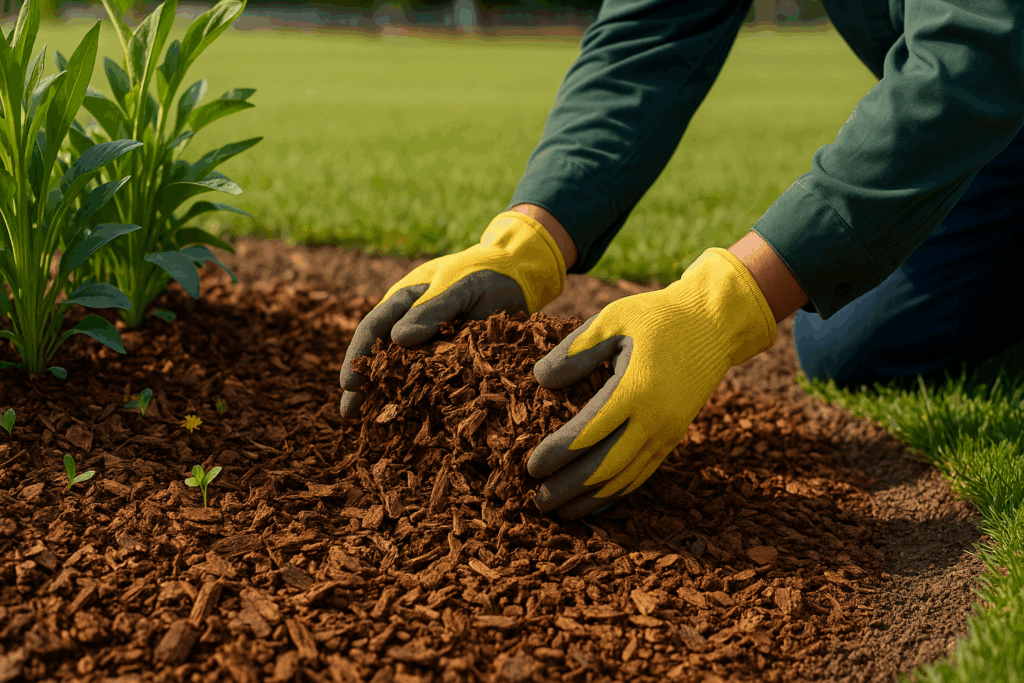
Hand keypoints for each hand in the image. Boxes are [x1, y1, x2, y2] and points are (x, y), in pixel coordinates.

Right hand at [339, 212, 566, 417]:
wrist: (519, 278)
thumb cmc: (485, 276)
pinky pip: (431, 381)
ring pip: (401, 372)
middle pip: (379, 355)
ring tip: (368, 424)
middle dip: (362, 383)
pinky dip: (418, 399)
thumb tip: (398, 340)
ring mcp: (429, 344)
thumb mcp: (460, 288)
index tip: (348, 383)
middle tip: (348, 412)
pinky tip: (409, 421)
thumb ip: (432, 310)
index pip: (373, 329)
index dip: (358, 356)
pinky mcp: (450, 360)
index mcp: (404, 301)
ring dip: (385, 395)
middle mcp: (410, 324)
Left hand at [528, 247, 777, 518]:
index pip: (587, 434)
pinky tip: (593, 503)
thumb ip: (575, 351)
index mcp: (635, 390)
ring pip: (624, 479)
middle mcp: (654, 420)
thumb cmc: (656, 318)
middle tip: (537, 501)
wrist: (714, 324)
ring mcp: (667, 433)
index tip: (530, 467)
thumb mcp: (612, 320)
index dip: (556, 455)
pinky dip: (615, 493)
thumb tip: (540, 380)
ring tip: (560, 511)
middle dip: (568, 488)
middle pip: (604, 468)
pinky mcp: (674, 438)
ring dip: (590, 500)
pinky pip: (642, 474)